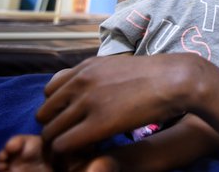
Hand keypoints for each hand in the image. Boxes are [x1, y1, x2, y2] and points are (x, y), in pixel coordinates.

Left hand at [36, 53, 209, 152]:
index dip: (58, 111)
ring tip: (82, 148)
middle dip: (56, 128)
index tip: (73, 122)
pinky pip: (64, 144)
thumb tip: (86, 89)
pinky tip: (90, 151)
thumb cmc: (153, 75)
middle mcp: (80, 82)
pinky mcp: (97, 123)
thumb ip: (96, 76)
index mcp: (84, 68)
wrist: (174, 79)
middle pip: (44, 114)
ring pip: (50, 132)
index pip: (49, 93)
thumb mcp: (116, 66)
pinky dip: (71, 153)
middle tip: (75, 139)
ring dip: (62, 143)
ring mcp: (87, 101)